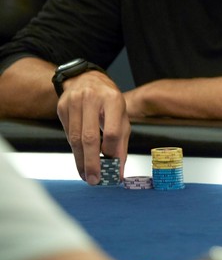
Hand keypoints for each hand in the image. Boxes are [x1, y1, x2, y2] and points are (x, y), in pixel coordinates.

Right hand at [56, 70, 129, 184]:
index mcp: (113, 100)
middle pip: (89, 137)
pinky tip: (80, 159)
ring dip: (80, 161)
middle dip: (91, 162)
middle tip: (94, 180)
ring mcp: (74, 102)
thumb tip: (118, 171)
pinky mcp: (61, 107)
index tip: (111, 166)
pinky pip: (68, 134)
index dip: (111, 151)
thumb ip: (121, 143)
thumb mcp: (122, 117)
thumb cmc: (109, 101)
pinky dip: (75, 150)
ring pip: (75, 138)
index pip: (112, 131)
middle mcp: (92, 99)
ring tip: (86, 175)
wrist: (87, 79)